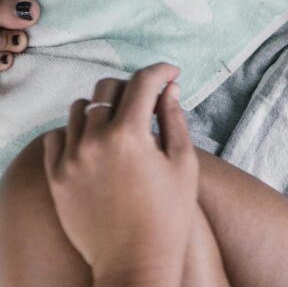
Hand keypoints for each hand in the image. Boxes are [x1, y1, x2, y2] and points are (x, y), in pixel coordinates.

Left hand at [42, 64, 197, 284]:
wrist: (134, 263)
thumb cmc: (168, 215)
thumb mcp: (183, 164)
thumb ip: (174, 120)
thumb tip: (169, 90)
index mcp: (130, 136)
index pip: (143, 83)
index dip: (161, 72)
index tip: (172, 74)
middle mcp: (94, 141)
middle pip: (107, 89)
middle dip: (132, 87)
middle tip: (148, 100)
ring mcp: (70, 159)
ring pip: (79, 109)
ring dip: (102, 108)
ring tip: (121, 124)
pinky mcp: (56, 178)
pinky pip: (56, 137)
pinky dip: (74, 131)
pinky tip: (95, 142)